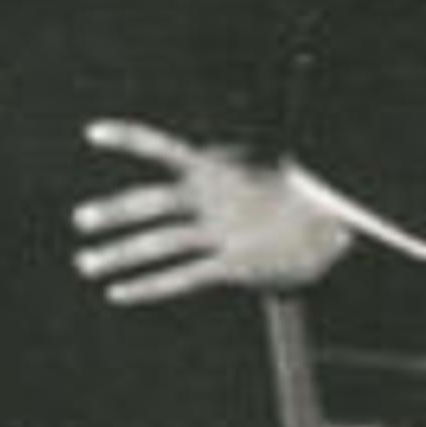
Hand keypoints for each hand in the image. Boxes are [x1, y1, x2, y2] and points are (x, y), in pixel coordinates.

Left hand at [70, 121, 356, 305]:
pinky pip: (181, 278)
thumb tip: (177, 165)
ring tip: (85, 263)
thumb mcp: (251, 169)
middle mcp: (214, 198)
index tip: (91, 133)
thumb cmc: (290, 195)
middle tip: (80, 221)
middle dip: (112, 212)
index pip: (163, 147)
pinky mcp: (234, 266)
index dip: (127, 138)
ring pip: (157, 245)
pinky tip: (119, 293)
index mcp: (216, 168)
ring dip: (116, 255)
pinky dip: (146, 287)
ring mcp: (223, 233)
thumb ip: (211, 169)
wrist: (344, 227)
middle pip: (150, 202)